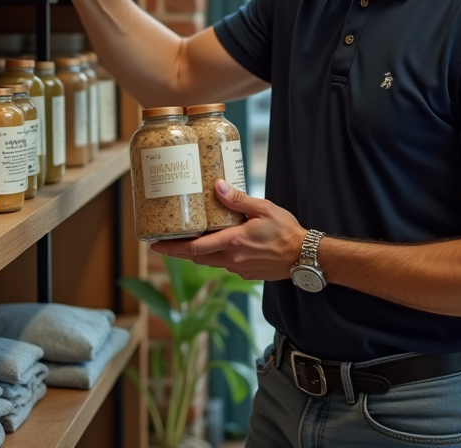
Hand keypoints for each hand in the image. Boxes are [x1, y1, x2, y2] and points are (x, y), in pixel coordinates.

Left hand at [151, 180, 307, 280]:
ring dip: (196, 254)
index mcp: (233, 242)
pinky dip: (215, 256)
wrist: (305, 256)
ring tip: (185, 242)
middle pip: (196, 258)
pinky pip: (224, 265)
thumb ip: (238, 200)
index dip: (172, 247)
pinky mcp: (246, 273)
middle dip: (177, 252)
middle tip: (160, 244)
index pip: (194, 249)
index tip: (155, 244)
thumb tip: (217, 187)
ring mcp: (239, 269)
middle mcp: (232, 259)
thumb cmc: (286, 231)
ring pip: (210, 262)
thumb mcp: (263, 209)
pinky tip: (217, 245)